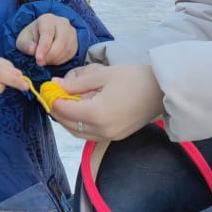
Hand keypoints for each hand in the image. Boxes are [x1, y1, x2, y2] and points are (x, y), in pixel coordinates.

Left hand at [16, 14, 78, 65]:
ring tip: (45, 61)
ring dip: (56, 58)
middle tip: (41, 63)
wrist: (41, 36)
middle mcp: (62, 22)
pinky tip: (53, 61)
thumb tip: (33, 50)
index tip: (38, 59)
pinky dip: (62, 60)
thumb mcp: (23, 41)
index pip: (47, 33)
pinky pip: (71, 52)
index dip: (43, 48)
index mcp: (47, 19)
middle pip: (61, 40)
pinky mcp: (75, 41)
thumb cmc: (31, 38)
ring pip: (68, 47)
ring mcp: (71, 31)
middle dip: (51, 55)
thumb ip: (26, 45)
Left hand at [49, 63, 164, 140]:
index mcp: (98, 114)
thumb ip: (77, 83)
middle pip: (69, 125)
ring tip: (64, 102)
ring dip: (68, 120)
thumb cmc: (135, 78)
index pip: (65, 111)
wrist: (162, 90)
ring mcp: (111, 136)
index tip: (48, 90)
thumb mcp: (103, 75)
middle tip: (52, 96)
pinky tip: (80, 110)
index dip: (53, 100)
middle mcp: (103, 130)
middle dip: (58, 111)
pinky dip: (80, 125)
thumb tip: (56, 85)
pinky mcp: (117, 136)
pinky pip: (90, 134)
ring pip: (78, 132)